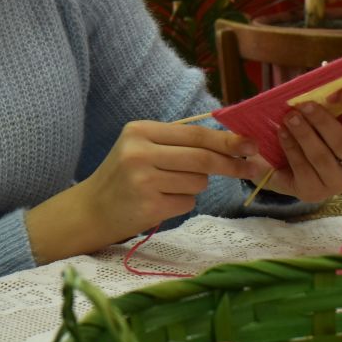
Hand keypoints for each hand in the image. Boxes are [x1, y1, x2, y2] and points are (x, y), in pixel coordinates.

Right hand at [27, 121, 254, 260]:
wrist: (90, 210)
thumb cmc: (123, 177)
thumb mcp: (142, 148)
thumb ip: (178, 143)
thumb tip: (232, 143)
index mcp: (139, 131)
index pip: (194, 134)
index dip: (226, 140)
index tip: (251, 145)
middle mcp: (139, 153)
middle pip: (202, 158)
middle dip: (231, 164)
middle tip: (251, 168)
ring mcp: (143, 181)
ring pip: (198, 182)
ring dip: (194, 186)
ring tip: (167, 188)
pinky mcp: (149, 206)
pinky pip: (187, 202)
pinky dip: (182, 203)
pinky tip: (159, 202)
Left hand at [247, 87, 341, 201]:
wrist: (284, 170)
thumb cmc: (312, 138)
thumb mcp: (322, 122)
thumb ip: (329, 104)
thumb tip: (324, 74)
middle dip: (324, 122)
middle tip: (305, 104)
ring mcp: (336, 183)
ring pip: (322, 157)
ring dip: (304, 134)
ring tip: (289, 116)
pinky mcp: (313, 192)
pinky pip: (303, 168)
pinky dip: (291, 148)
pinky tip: (282, 133)